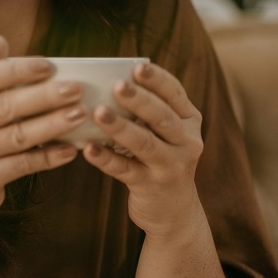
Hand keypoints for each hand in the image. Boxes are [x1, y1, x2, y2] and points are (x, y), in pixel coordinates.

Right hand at [0, 35, 84, 223]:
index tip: (50, 66)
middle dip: (44, 96)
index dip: (17, 70)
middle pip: (3, 107)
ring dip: (53, 124)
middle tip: (76, 89)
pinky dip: (48, 157)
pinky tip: (69, 149)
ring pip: (17, 136)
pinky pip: (21, 165)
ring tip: (80, 114)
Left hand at [83, 62, 204, 239]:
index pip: (175, 94)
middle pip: (162, 117)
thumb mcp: (165, 133)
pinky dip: (106, 159)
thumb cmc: (159, 157)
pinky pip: (125, 170)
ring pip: (145, 144)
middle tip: (117, 85)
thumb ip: (147, 110)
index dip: (158, 80)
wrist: (173, 210)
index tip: (138, 66)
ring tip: (99, 112)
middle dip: (140, 100)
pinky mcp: (151, 186)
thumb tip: (106, 78)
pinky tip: (88, 149)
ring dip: (121, 127)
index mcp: (188, 120)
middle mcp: (186, 142)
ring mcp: (170, 166)